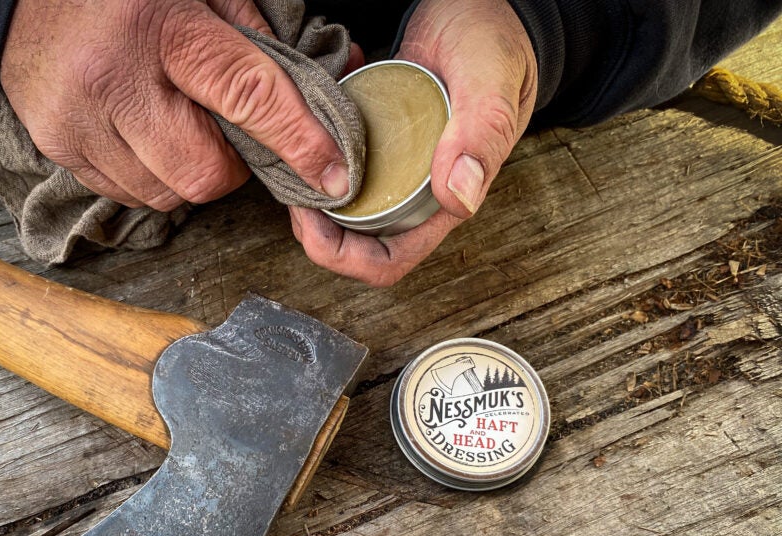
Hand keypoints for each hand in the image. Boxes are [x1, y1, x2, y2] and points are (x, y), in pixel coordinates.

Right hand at [0, 0, 350, 210]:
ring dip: (188, 173)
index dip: (298, 141)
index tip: (333, 174)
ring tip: (174, 126)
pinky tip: (141, 136)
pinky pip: (128, 195)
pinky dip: (150, 177)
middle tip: (222, 132)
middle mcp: (114, 78)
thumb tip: (324, 79)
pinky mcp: (56, 145)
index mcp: (161, 26)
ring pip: (167, 194)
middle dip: (230, 166)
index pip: (247, 95)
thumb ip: (257, 33)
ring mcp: (79, 119)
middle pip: (204, 172)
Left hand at [290, 0, 537, 285]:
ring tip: (292, 162)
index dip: (346, 257)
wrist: (484, 9)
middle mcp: (415, 193)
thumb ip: (482, 133)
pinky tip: (303, 130)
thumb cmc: (495, 42)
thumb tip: (459, 198)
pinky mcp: (375, 143)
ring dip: (311, 196)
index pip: (389, 260)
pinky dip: (314, 156)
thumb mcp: (488, 78)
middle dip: (316, 232)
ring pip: (340, 208)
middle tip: (292, 194)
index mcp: (444, 199)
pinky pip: (338, 166)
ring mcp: (392, 169)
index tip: (314, 222)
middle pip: (355, 243)